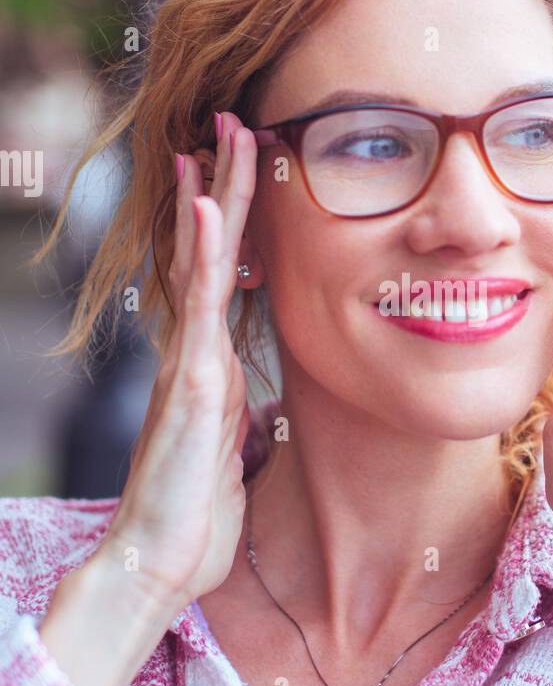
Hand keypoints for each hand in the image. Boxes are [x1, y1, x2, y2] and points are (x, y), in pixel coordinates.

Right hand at [102, 111, 257, 610]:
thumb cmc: (194, 517)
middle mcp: (194, 352)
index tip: (238, 168)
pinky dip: (206, 255)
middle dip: (222, 188)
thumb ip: (240, 419)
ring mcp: (190, 363)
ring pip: (204, 264)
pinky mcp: (193, 385)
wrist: (159, 564)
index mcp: (208, 365)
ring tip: (219, 138)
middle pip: (209, 253)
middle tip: (231, 122)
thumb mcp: (232, 456)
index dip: (228, 221)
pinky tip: (208, 209)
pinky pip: (202, 309)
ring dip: (214, 199)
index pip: (221, 277)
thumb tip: (259, 407)